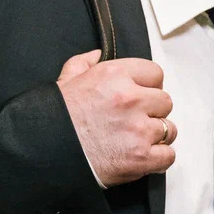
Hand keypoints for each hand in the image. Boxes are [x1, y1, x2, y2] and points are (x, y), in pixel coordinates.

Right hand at [56, 50, 176, 186]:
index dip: (148, 86)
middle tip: (135, 120)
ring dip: (156, 135)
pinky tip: (143, 156)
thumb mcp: (65, 81)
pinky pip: (168, 155)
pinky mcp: (141, 157)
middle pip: (165, 101)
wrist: (44, 153)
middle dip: (153, 111)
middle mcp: (130, 99)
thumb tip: (96, 55)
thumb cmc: (54, 119)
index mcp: (115, 75)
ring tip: (135, 140)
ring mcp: (138, 129)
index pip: (155, 73)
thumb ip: (83, 63)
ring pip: (169, 129)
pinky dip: (159, 158)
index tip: (140, 95)